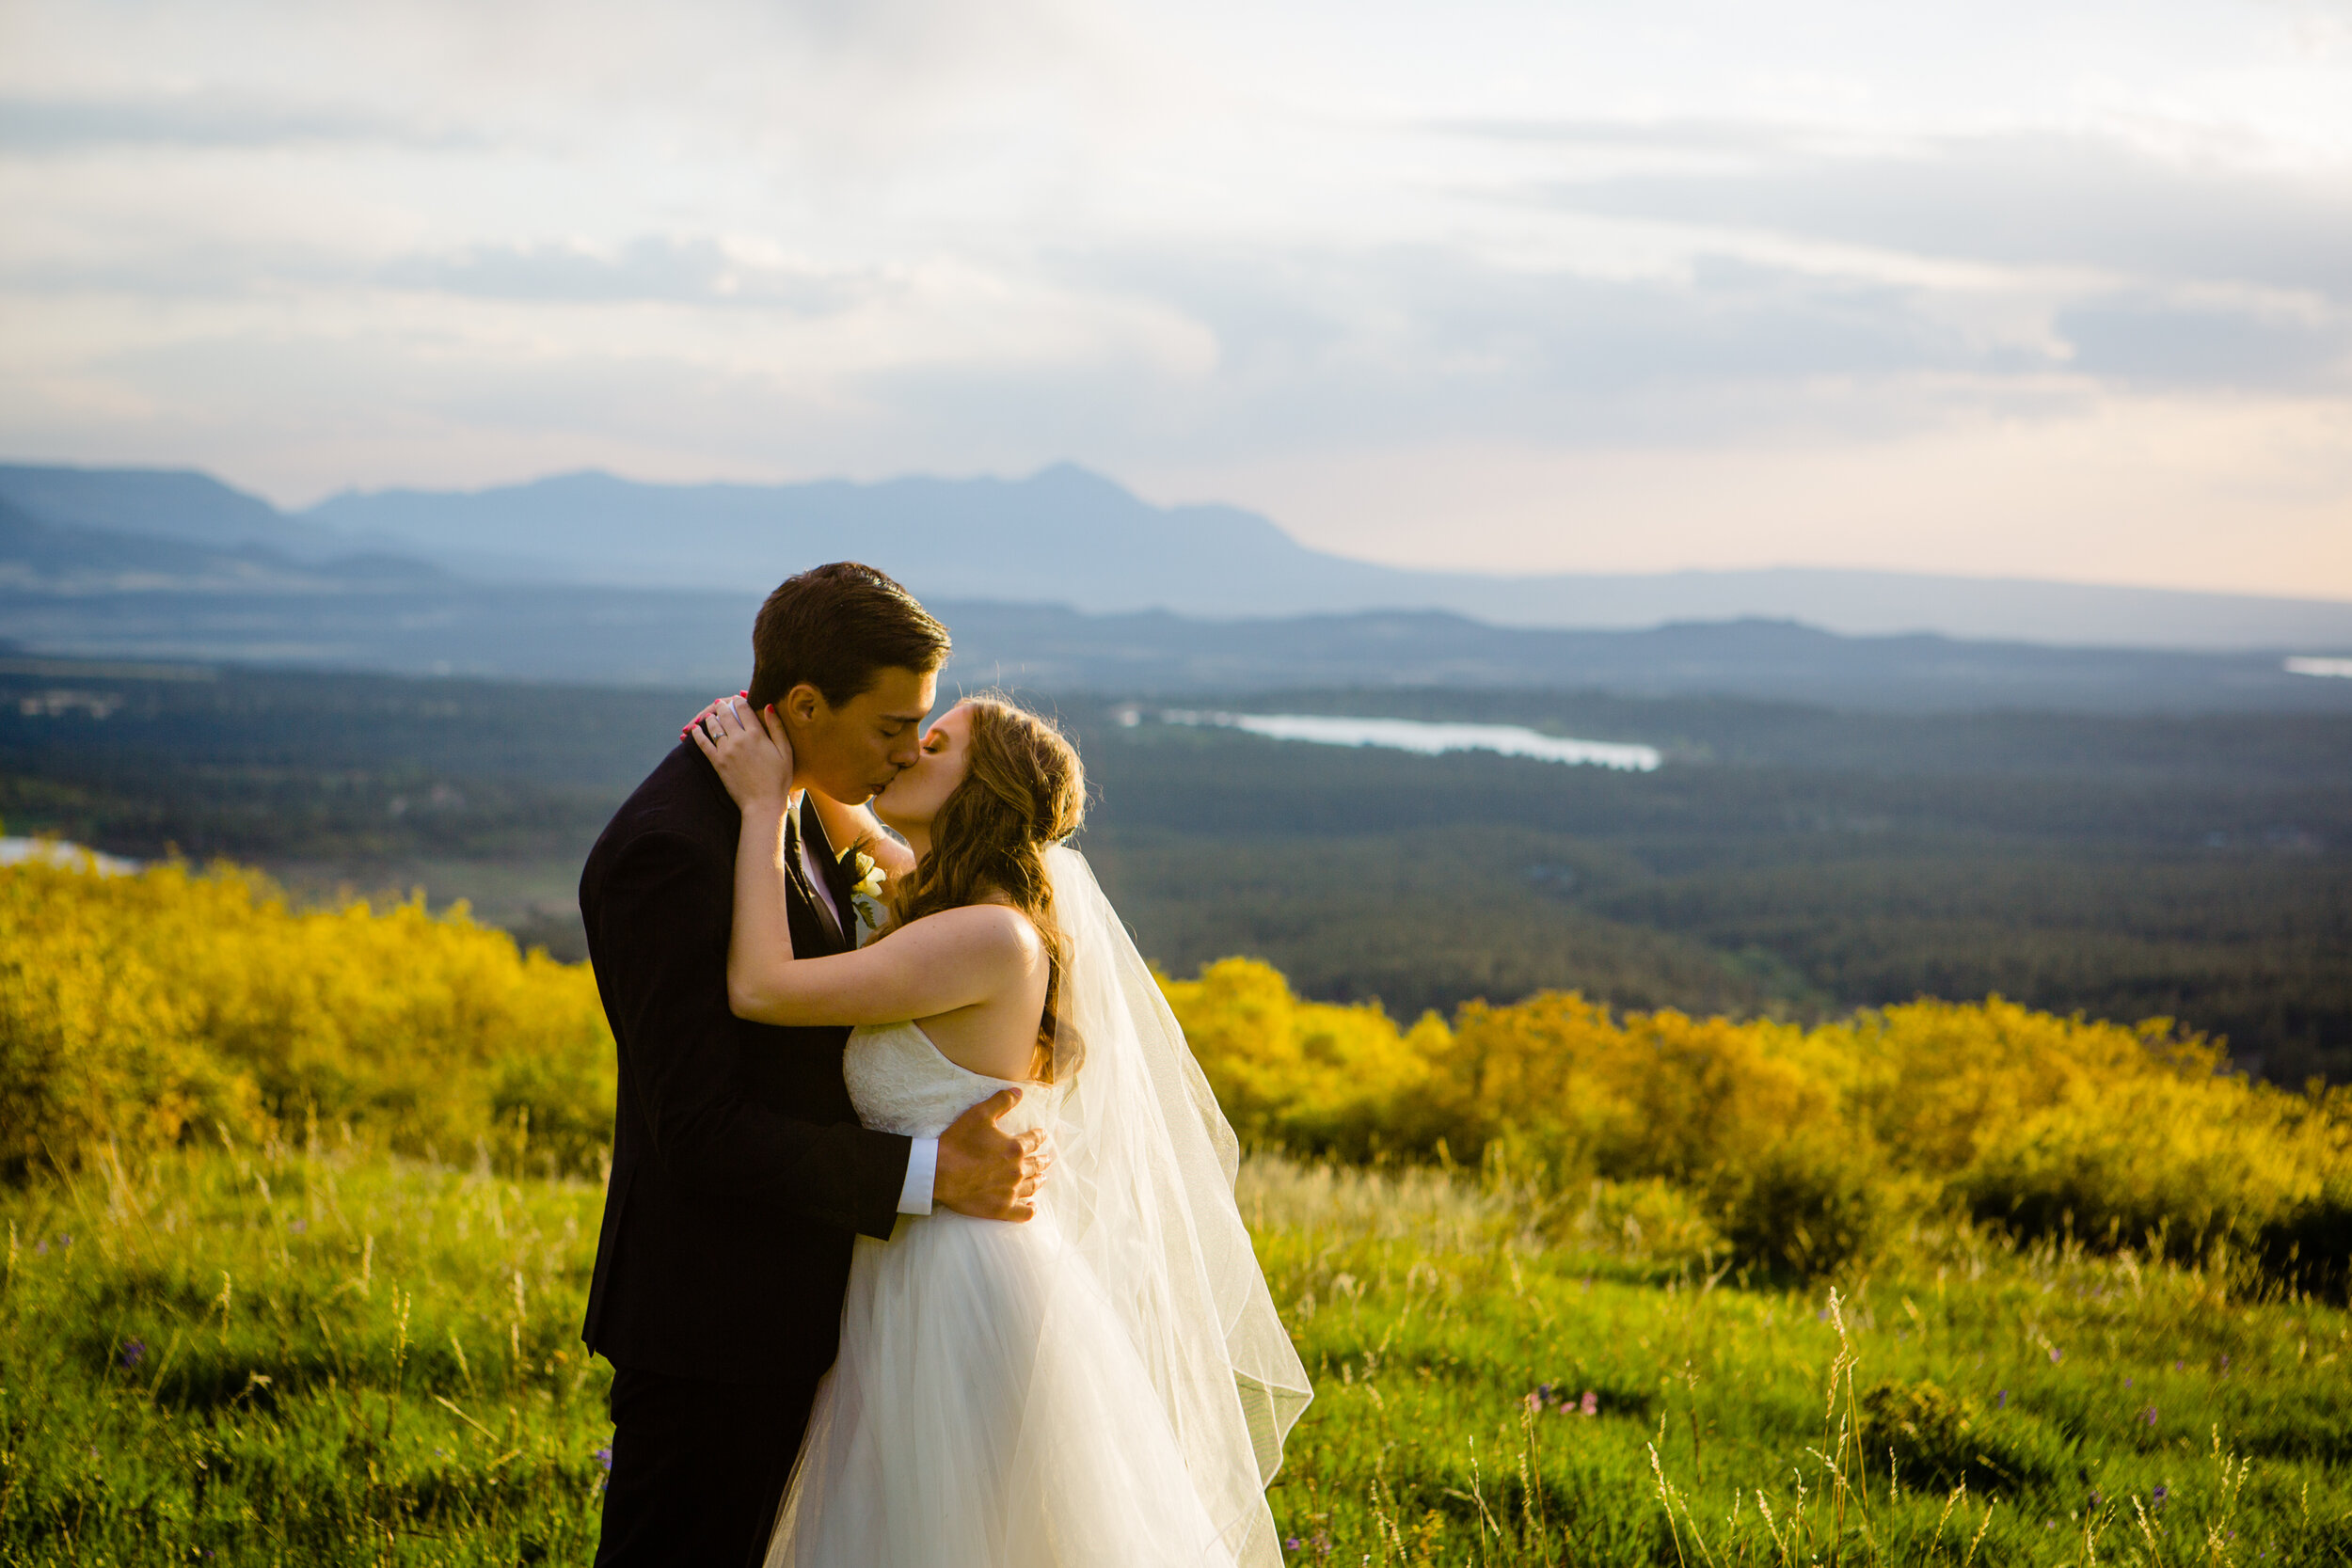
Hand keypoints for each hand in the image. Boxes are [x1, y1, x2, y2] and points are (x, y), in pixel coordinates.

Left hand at [685, 694, 794, 807]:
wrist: (762, 803)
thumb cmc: (778, 779)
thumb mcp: (785, 751)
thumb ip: (777, 727)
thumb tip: (769, 706)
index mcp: (757, 734)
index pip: (743, 709)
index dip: (739, 701)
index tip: (737, 698)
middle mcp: (739, 739)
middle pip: (726, 715)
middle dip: (723, 707)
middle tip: (721, 704)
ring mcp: (726, 750)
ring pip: (714, 726)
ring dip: (711, 717)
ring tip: (710, 714)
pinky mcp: (717, 762)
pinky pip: (703, 743)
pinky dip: (698, 734)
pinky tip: (695, 729)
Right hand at [933, 1088, 1051, 1221]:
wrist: (939, 1173)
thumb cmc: (958, 1142)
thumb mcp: (979, 1114)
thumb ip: (1001, 1101)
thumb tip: (1019, 1092)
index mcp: (1015, 1147)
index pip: (1034, 1140)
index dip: (1040, 1136)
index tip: (1043, 1135)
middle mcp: (1017, 1170)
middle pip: (1036, 1164)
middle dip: (1043, 1160)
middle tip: (1047, 1159)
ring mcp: (1011, 1191)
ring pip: (1032, 1186)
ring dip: (1039, 1180)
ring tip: (1043, 1178)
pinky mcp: (1001, 1209)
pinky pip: (1023, 1212)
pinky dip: (1030, 1209)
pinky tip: (1033, 1206)